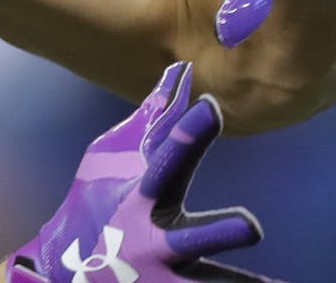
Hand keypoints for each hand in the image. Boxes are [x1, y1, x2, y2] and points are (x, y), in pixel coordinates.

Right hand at [10, 63, 281, 282]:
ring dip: (233, 269)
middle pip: (188, 228)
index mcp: (142, 192)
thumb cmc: (98, 203)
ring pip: (204, 270)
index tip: (211, 107)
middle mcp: (154, 232)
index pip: (169, 157)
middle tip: (251, 225)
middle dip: (217, 226)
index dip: (189, 134)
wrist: (67, 269)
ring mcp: (167, 267)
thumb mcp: (111, 159)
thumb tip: (180, 73)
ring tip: (269, 264)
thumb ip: (152, 122)